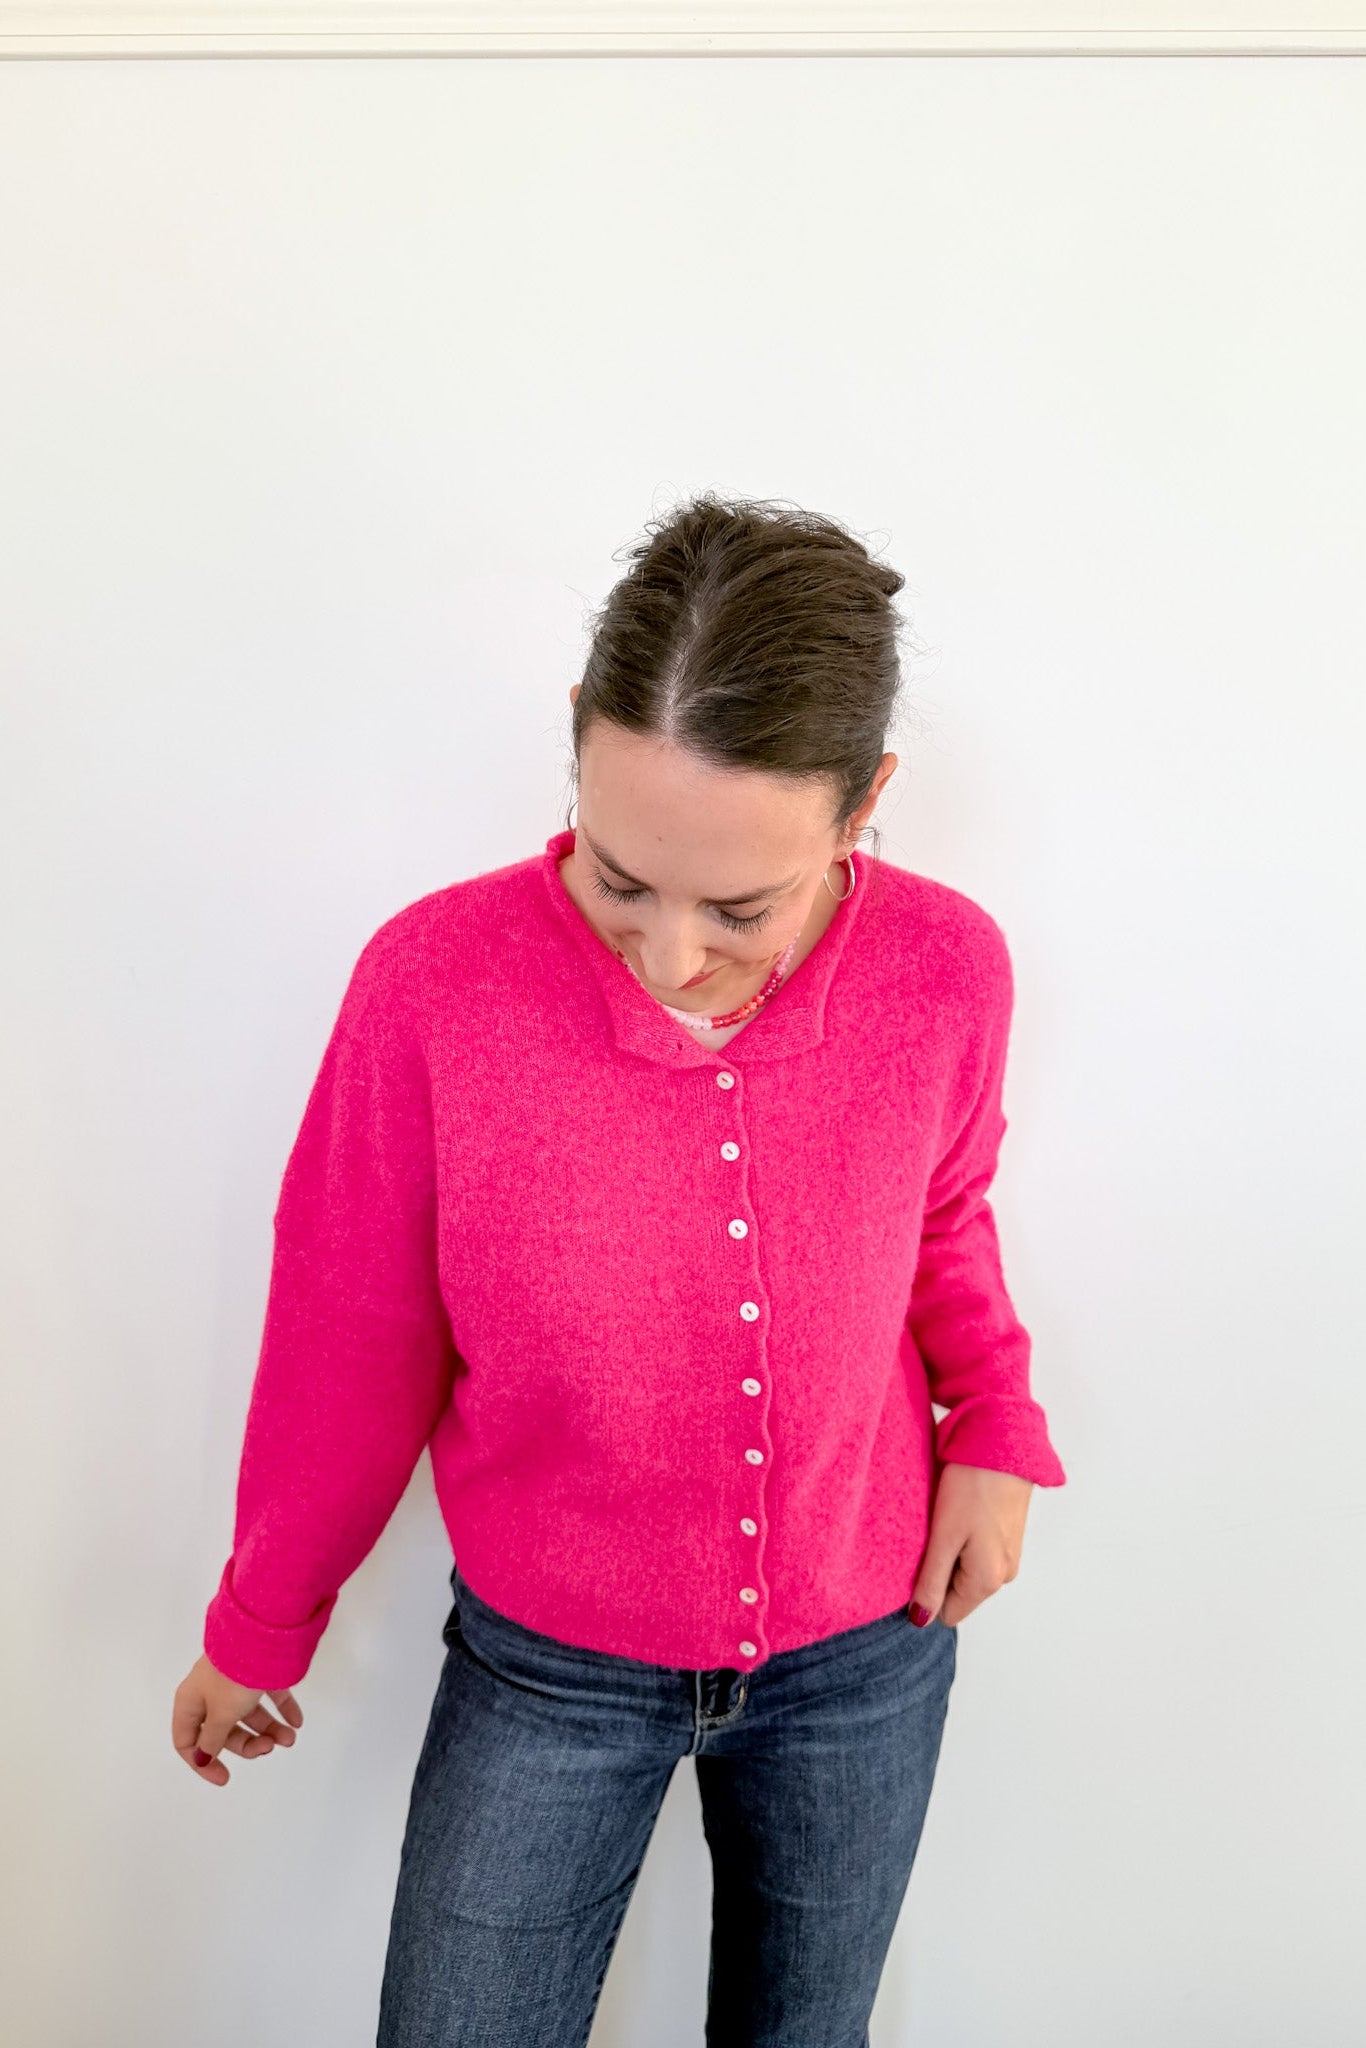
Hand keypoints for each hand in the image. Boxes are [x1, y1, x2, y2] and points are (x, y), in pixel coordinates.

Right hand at [172, 1652, 303, 1785]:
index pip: (186, 1740)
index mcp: (191, 1701)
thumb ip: (212, 1740)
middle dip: (247, 1744)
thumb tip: (202, 1758)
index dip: (201, 1762)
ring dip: (268, 1730)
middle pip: (222, 1730)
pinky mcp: (259, 1671)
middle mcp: (210, 1691)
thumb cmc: (232, 1679)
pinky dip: (282, 1710)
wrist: (261, 1634)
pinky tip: (296, 1722)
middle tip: (268, 1748)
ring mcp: (235, 1680)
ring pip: (248, 1714)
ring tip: (289, 1738)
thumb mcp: (220, 1714)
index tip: (224, 1776)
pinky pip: (269, 1696)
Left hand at [908, 1462, 1033, 1627]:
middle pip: (958, 1591)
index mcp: (987, 1581)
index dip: (927, 1591)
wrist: (1005, 1444)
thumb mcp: (944, 1535)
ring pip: (967, 1570)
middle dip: (939, 1569)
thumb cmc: (973, 1486)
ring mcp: (1009, 1554)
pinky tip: (960, 1512)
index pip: (948, 1613)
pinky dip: (964, 1537)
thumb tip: (920, 1620)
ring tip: (946, 1519)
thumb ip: (931, 1581)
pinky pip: (978, 1551)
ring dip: (951, 1551)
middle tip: (934, 1534)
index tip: (921, 1558)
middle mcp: (1004, 1574)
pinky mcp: (1009, 1535)